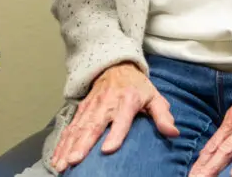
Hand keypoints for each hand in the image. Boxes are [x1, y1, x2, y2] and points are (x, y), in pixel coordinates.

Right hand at [51, 63, 177, 171]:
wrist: (116, 66)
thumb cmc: (137, 87)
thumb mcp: (154, 97)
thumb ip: (163, 116)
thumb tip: (173, 133)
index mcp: (127, 101)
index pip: (121, 120)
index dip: (115, 134)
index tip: (108, 150)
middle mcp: (106, 104)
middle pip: (93, 126)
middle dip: (82, 144)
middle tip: (74, 161)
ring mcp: (91, 107)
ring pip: (78, 128)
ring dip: (68, 147)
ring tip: (62, 164)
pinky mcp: (81, 110)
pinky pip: (70, 128)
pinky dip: (62, 143)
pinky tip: (57, 158)